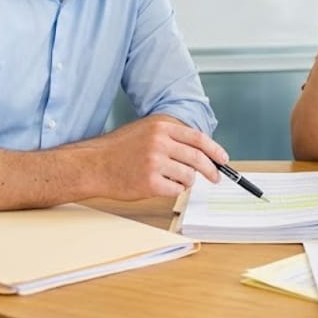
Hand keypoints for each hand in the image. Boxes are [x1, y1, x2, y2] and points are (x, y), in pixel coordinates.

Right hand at [79, 115, 227, 199]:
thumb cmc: (119, 150)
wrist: (94, 165)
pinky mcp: (150, 183)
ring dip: (185, 181)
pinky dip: (173, 191)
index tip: (223, 159)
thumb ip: (172, 136)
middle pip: (198, 158)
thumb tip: (202, 150)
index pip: (198, 138)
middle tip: (214, 177)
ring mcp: (155, 163)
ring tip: (169, 179)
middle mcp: (159, 142)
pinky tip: (159, 186)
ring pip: (189, 177)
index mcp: (161, 127)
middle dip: (211, 171)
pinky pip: (176, 190)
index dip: (215, 150)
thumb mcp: (146, 131)